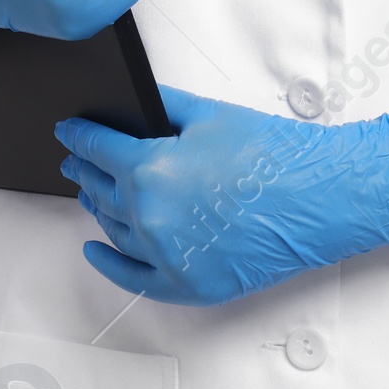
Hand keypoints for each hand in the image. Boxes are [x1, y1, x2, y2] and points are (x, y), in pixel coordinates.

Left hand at [56, 85, 388, 305]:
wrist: (322, 196)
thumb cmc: (275, 153)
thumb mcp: (211, 114)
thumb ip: (162, 107)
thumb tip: (133, 104)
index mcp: (152, 171)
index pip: (98, 149)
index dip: (78, 135)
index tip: (67, 130)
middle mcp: (152, 218)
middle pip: (100, 191)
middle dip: (84, 169)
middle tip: (75, 157)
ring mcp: (169, 257)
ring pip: (115, 230)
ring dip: (98, 207)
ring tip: (91, 189)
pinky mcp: (190, 284)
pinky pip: (134, 279)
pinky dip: (110, 264)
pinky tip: (95, 249)